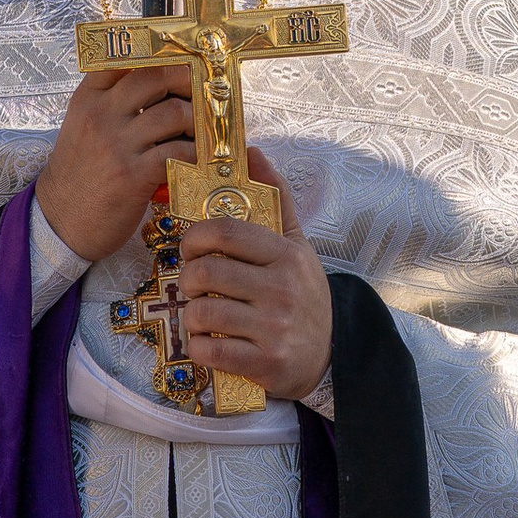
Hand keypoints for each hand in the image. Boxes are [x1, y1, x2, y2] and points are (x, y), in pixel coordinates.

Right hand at [35, 64, 198, 262]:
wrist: (59, 220)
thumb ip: (112, 103)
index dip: (156, 53)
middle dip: (188, 81)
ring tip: (200, 132)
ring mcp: (116, 144)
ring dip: (196, 121)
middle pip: (156, 76)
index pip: (121, 56)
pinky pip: (177, 152)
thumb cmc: (79, 174)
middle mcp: (101, 115)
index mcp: (88, 99)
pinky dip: (194, 154)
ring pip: (173, 112)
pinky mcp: (133, 175)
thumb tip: (160, 83)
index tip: (179, 57)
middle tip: (201, 93)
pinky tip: (196, 159)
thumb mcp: (83, 127)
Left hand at [176, 153, 333, 401]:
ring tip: (202, 315)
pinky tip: (209, 343)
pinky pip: (209, 352)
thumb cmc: (302, 294)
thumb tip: (253, 153)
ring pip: (203, 312)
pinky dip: (199, 347)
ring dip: (191, 316)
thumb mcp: (296, 245)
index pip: (225, 232)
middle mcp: (282, 289)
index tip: (191, 246)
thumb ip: (276, 198)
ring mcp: (275, 328)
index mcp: (286, 255)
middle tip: (194, 284)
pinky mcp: (266, 364)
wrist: (329, 356)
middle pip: (206, 271)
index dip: (194, 236)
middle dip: (187, 278)